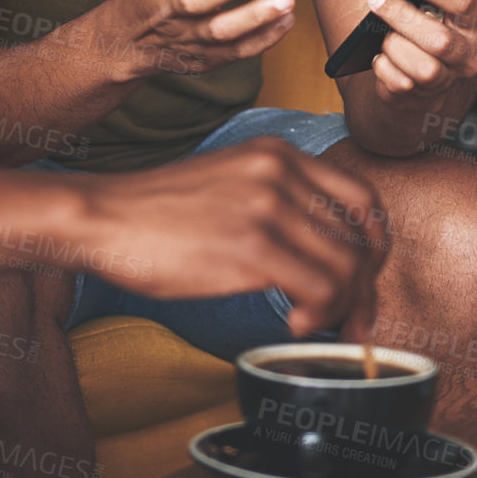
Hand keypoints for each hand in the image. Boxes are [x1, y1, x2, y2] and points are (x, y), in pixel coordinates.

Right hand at [83, 138, 387, 338]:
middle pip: (360, 237)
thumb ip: (277, 197)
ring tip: (315, 325)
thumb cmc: (156, 212)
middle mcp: (281, 170)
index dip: (374, 245)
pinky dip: (319, 315)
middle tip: (354, 321)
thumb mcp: (228, 180)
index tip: (365, 279)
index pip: (362, 196)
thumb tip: (320, 249)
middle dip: (365, 289)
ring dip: (343, 308)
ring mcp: (268, 205)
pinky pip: (320, 288)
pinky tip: (294, 323)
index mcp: (278, 152)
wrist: (102, 216)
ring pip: (348, 266)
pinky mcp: (252, 245)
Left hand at [363, 0, 476, 112]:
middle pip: (439, 39)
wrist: (427, 79)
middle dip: (403, 16)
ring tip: (383, 34)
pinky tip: (380, 57)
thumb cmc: (441, 27)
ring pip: (422, 66)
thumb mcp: (460, 0)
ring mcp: (444, 78)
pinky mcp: (419, 95)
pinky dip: (384, 67)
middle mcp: (466, 55)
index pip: (462, 3)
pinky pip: (398, 83)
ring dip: (395, 45)